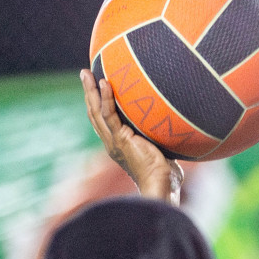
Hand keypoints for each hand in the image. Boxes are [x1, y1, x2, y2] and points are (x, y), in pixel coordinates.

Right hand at [81, 68, 183, 203]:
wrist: (162, 185)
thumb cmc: (165, 174)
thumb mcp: (159, 149)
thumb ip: (158, 137)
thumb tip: (173, 123)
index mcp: (118, 145)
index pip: (102, 120)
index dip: (97, 103)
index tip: (96, 85)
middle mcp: (111, 143)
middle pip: (94, 113)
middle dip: (88, 93)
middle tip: (84, 74)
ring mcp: (114, 141)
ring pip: (96, 112)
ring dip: (91, 91)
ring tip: (86, 73)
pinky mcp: (120, 140)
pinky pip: (109, 115)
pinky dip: (106, 99)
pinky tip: (105, 83)